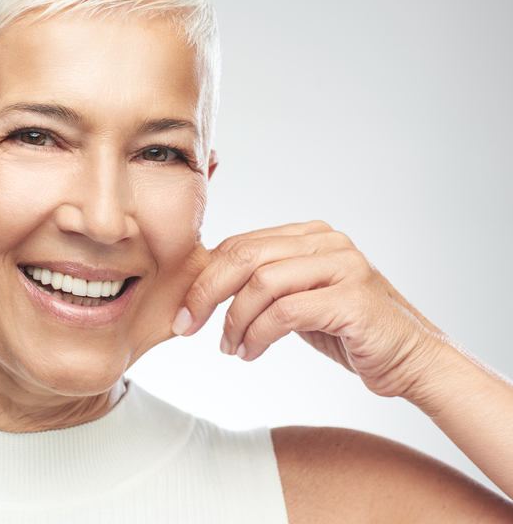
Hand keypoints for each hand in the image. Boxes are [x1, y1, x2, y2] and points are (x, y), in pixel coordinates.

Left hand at [172, 221, 447, 399]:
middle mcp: (327, 242)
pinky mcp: (352, 299)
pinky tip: (250, 354)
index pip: (241, 244)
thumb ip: (263, 285)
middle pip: (244, 255)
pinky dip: (258, 335)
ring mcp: (344, 266)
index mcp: (310, 235)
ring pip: (261, 283)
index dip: (203, 277)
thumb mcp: (298, 301)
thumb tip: (203, 287)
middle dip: (205, 293)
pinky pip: (285, 312)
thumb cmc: (349, 332)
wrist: (413, 361)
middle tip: (186, 326)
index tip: (183, 312)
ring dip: (233, 321)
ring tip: (229, 348)